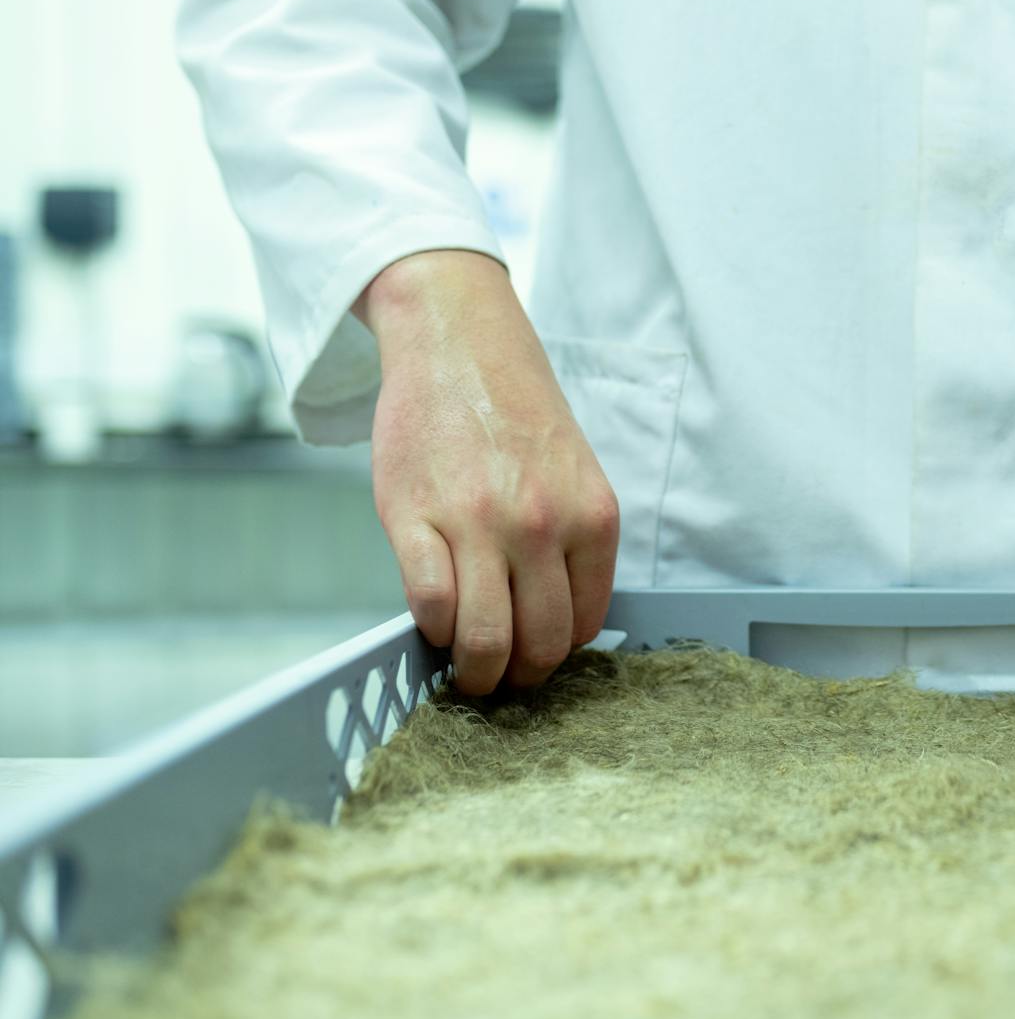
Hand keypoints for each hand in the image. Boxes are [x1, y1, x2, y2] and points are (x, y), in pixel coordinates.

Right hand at [355, 250, 619, 695]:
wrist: (460, 342)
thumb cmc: (516, 412)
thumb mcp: (574, 474)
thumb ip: (572, 542)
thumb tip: (555, 621)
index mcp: (593, 517)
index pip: (586, 623)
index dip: (559, 652)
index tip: (538, 655)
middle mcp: (544, 524)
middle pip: (540, 643)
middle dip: (520, 676)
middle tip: (502, 677)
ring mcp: (480, 522)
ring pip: (486, 638)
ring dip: (476, 672)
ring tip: (467, 671)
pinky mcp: (417, 516)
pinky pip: (430, 604)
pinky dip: (433, 628)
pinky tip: (436, 619)